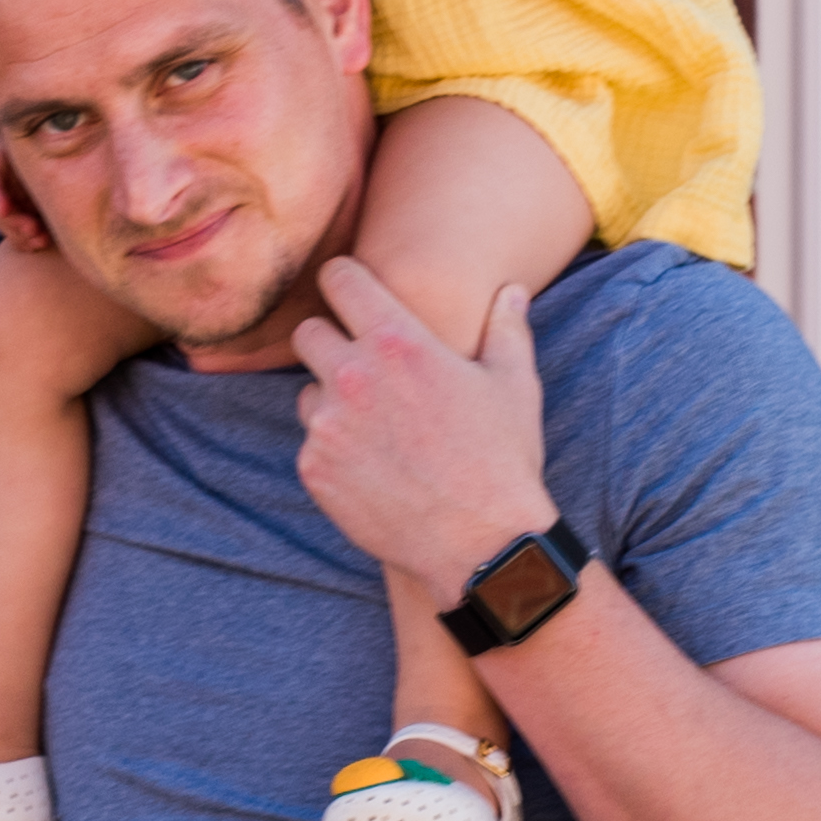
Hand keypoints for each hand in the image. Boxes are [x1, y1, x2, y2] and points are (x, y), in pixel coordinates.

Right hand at [0, 133, 53, 260]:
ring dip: (20, 236)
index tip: (5, 208)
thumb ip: (15, 122)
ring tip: (41, 240)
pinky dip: (28, 241)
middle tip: (32, 230)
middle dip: (11, 222)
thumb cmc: (45, 137)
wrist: (62, 151)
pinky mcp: (22, 216)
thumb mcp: (33, 132)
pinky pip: (17, 234)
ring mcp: (9, 201)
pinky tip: (43, 243)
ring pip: (6, 225)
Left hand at [288, 254, 561, 602]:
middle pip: (307, 333)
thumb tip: (511, 291)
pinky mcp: (315, 469)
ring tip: (378, 426)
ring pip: (307, 392)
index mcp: (398, 342)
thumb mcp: (514, 385)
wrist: (480, 543)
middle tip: (361, 364)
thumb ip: (506, 329)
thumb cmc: (502, 459)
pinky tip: (373, 466)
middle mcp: (352, 376)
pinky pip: (311, 443)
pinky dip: (333, 449)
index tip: (351, 292)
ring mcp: (326, 426)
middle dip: (330, 342)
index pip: (339, 278)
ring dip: (331, 400)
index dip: (344, 280)